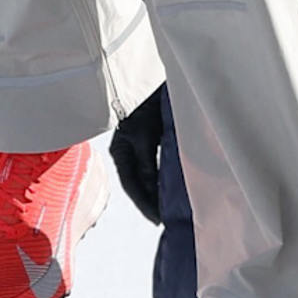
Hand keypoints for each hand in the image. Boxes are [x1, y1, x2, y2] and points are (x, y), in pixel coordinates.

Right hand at [109, 87, 164, 223]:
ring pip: (149, 173)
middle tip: (170, 217)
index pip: (133, 187)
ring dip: (160, 188)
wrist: (144, 76)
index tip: (160, 221)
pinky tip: (176, 181)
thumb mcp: (143, 137)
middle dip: (154, 200)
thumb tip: (152, 192)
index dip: (146, 205)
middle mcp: (128, 152)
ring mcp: (138, 145)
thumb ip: (147, 164)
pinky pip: (157, 163)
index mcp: (121, 153)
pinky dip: (165, 174)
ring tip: (175, 204)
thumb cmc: (140, 104)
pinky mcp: (151, 137)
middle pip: (140, 182)